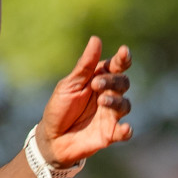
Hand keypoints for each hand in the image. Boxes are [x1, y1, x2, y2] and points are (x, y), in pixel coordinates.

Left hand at [38, 36, 132, 165]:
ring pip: (125, 105)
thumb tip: (96, 39)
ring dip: (116, 102)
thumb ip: (84, 66)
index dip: (123, 59)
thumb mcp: (69, 85)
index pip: (116, 66)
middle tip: (96, 84)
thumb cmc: (59, 107)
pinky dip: (126, 130)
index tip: (124, 52)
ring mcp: (111, 115)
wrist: (51, 138)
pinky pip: (124, 132)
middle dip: (113, 82)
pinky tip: (125, 129)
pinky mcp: (110, 134)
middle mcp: (108, 95)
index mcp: (99, 79)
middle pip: (123, 83)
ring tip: (101, 101)